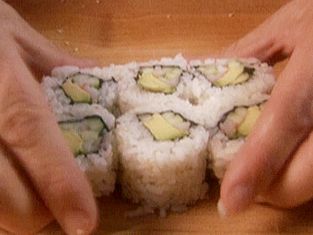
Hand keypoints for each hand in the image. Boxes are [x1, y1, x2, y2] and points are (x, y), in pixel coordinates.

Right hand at [0, 1, 97, 233]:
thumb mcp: (11, 33)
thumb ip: (54, 62)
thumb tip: (98, 80)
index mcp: (0, 81)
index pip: (32, 136)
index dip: (60, 183)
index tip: (84, 222)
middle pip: (6, 197)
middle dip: (39, 213)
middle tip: (56, 201)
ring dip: (14, 213)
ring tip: (30, 189)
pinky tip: (7, 181)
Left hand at [219, 0, 312, 215]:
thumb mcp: (288, 26)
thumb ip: (244, 53)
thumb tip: (197, 68)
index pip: (283, 124)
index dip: (256, 165)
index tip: (230, 201)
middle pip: (307, 173)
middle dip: (269, 189)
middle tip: (240, 184)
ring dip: (285, 184)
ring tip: (261, 171)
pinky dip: (301, 170)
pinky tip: (287, 155)